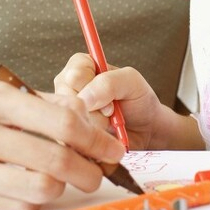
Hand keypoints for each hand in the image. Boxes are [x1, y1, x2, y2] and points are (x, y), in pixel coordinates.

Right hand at [0, 75, 125, 209]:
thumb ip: (36, 103)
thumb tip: (89, 115)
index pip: (59, 118)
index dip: (94, 137)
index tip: (112, 147)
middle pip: (53, 158)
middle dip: (88, 169)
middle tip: (98, 173)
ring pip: (37, 188)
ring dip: (61, 188)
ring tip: (64, 181)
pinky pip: (13, 207)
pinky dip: (31, 201)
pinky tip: (30, 190)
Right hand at [55, 53, 194, 150]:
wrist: (145, 130)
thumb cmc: (138, 100)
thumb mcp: (131, 82)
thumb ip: (109, 82)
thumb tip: (85, 98)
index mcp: (80, 66)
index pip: (73, 76)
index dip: (93, 90)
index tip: (111, 102)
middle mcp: (66, 87)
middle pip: (68, 102)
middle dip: (94, 114)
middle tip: (110, 115)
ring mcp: (63, 111)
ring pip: (69, 124)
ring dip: (94, 130)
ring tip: (107, 128)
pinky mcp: (65, 135)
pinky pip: (70, 142)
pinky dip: (90, 144)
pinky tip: (100, 140)